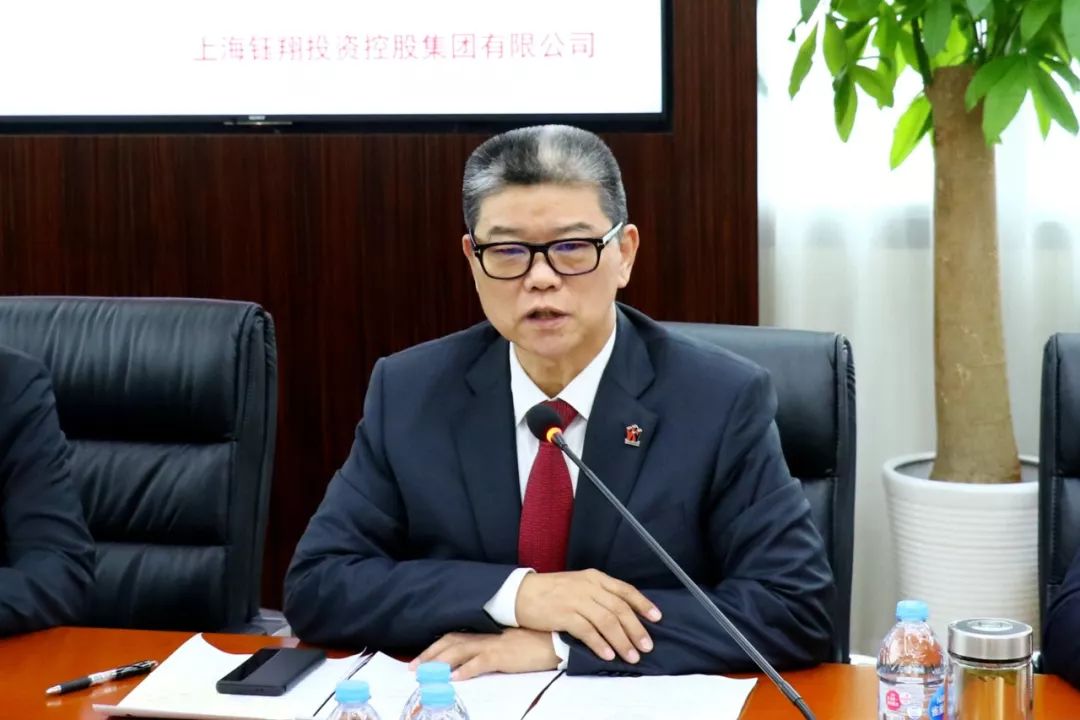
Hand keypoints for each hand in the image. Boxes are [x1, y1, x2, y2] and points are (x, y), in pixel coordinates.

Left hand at [409, 629, 558, 679]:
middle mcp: (486, 635)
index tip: (420, 658)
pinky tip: (455, 678)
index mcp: (486, 631)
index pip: (454, 635)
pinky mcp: (504, 655)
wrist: (556, 637)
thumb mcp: (510, 639)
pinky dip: (466, 670)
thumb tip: (475, 656)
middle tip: (413, 669)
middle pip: (450, 642)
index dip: (435, 646)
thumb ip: (493, 644)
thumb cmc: (536, 639)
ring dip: (440, 662)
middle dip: (430, 655)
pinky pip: (480, 662)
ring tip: (426, 674)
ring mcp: (494, 644)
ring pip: (459, 650)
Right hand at [515, 569, 660, 664]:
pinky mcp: (564, 615)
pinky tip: (608, 655)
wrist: (521, 593)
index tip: (657, 618)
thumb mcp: (578, 585)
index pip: (625, 590)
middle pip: (620, 609)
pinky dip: (600, 644)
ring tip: (631, 656)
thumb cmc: (550, 591)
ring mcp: (576, 600)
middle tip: (646, 646)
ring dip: (622, 641)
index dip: (643, 604)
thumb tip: (621, 614)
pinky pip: (588, 631)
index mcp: (594, 578)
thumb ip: (598, 595)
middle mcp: (588, 587)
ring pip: (607, 622)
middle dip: (636, 629)